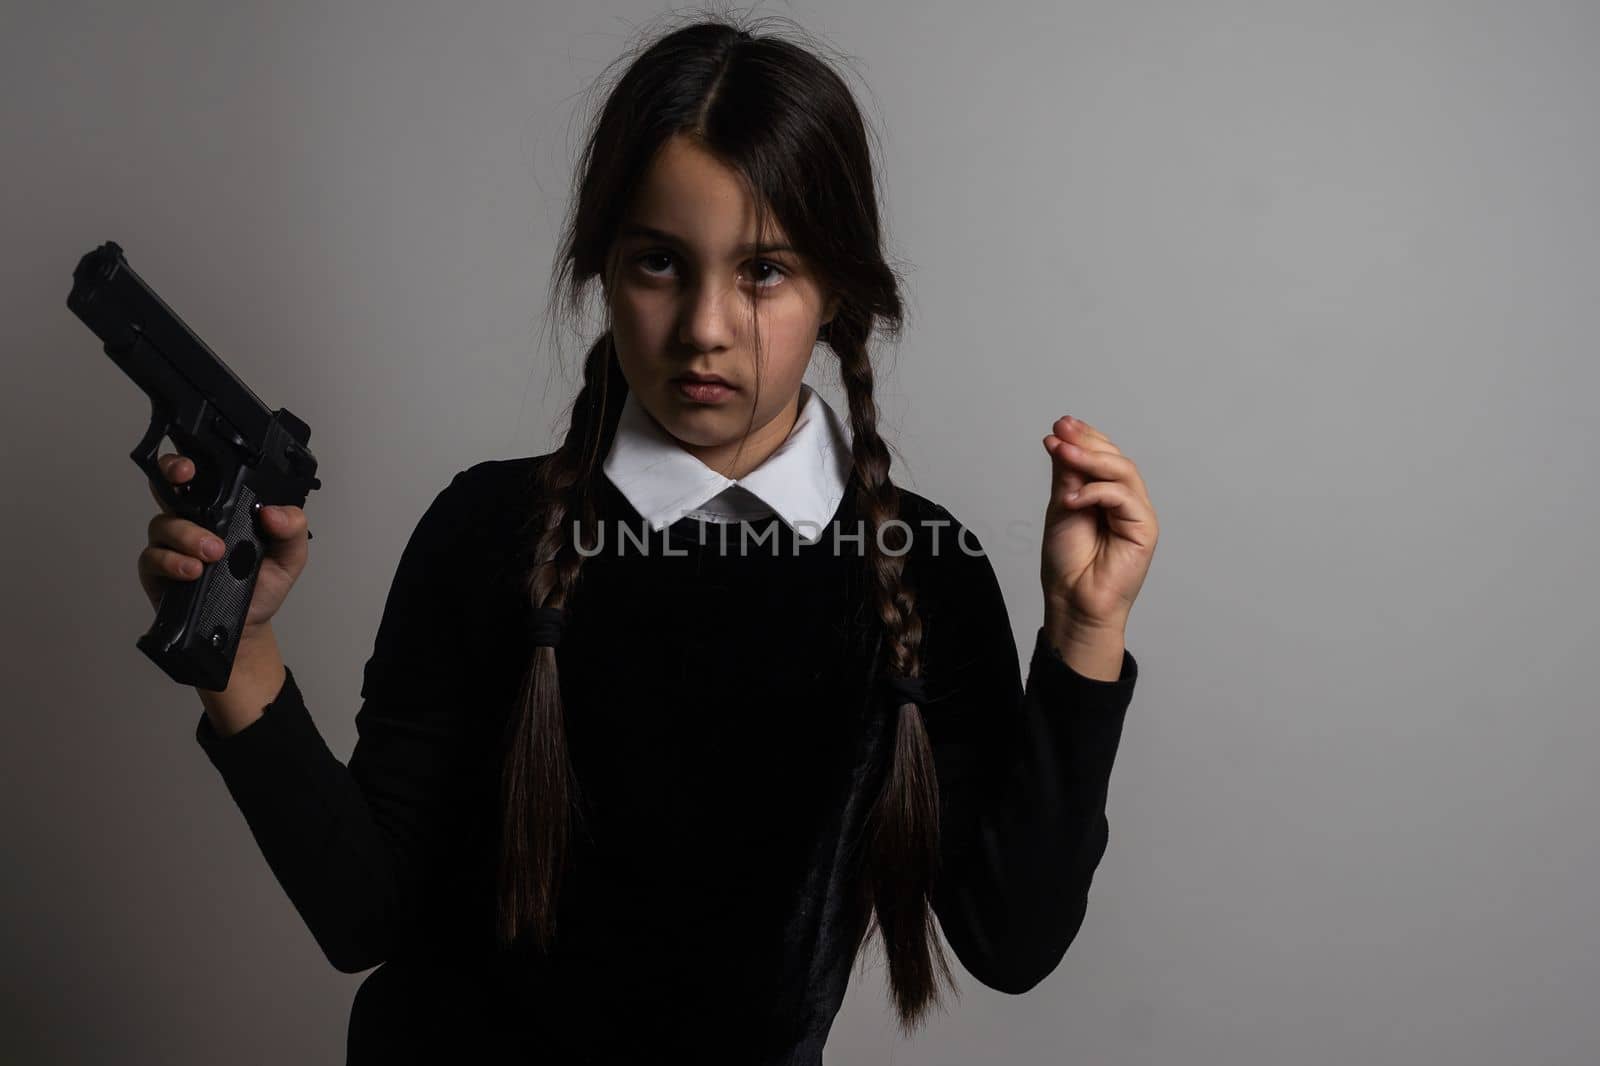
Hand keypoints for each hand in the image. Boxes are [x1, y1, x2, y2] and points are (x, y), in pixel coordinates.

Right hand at [137, 453, 310, 631]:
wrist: (249, 626)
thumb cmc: (263, 585)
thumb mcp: (290, 556)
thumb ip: (291, 529)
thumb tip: (273, 512)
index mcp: (223, 509)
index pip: (203, 476)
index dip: (190, 463)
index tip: (193, 466)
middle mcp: (192, 521)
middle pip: (168, 486)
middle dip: (170, 474)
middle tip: (185, 480)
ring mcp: (171, 544)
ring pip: (164, 524)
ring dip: (187, 534)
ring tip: (213, 554)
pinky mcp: (157, 570)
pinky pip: (152, 557)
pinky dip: (172, 562)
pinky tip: (192, 571)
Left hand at [1040, 415, 1158, 631]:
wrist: (1072, 601)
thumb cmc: (1067, 562)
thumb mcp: (1061, 506)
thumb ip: (1066, 474)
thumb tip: (1061, 438)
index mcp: (1105, 494)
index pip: (1102, 455)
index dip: (1084, 437)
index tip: (1060, 426)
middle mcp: (1124, 501)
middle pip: (1115, 458)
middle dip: (1087, 442)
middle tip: (1062, 433)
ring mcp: (1136, 514)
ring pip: (1123, 472)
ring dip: (1091, 458)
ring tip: (1063, 453)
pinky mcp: (1145, 529)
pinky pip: (1124, 497)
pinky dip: (1096, 491)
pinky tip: (1072, 498)